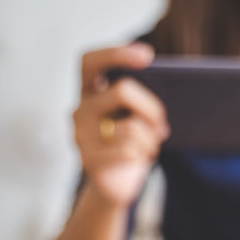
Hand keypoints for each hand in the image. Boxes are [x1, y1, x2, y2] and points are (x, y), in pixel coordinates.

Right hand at [72, 44, 168, 206]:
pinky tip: (142, 158)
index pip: (90, 61)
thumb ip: (138, 102)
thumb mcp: (135, 118)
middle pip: (122, 90)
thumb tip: (161, 102)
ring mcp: (80, 136)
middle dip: (151, 107)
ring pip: (131, 127)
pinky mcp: (87, 160)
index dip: (115, 53)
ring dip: (151, 139)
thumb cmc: (129, 145)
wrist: (114, 185)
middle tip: (161, 124)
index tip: (148, 55)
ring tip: (151, 147)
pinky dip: (143, 155)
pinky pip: (128, 151)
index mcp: (88, 92)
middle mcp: (78, 110)